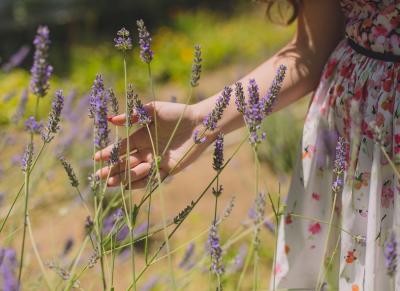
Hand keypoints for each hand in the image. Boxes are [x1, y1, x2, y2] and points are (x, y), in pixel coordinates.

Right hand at [94, 101, 211, 188]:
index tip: (96, 159)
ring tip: (111, 182)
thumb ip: (133, 115)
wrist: (200, 123)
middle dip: (112, 169)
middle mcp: (147, 150)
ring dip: (123, 177)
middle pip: (126, 162)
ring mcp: (157, 160)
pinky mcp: (168, 169)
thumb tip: (111, 120)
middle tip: (99, 176)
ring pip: (136, 172)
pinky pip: (152, 178)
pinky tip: (128, 185)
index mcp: (141, 136)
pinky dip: (141, 182)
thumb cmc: (177, 113)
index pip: (121, 148)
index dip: (108, 153)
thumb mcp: (153, 110)